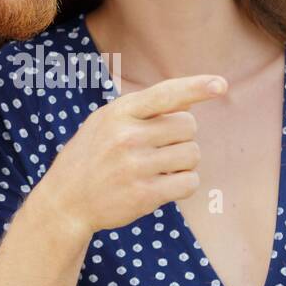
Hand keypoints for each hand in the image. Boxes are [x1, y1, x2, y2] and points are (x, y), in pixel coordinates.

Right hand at [39, 74, 227, 234]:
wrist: (65, 201)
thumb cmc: (92, 156)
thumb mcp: (106, 122)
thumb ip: (143, 109)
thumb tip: (190, 100)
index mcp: (118, 112)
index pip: (165, 94)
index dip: (196, 87)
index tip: (221, 85)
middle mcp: (127, 137)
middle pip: (188, 125)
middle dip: (182, 136)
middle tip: (160, 148)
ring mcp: (136, 167)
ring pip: (192, 155)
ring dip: (184, 162)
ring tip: (158, 168)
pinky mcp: (145, 195)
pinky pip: (190, 183)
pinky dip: (184, 184)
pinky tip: (164, 185)